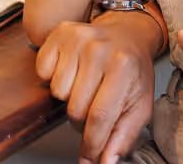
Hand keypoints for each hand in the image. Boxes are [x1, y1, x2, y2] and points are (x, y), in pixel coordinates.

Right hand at [35, 14, 159, 163]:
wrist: (127, 33)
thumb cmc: (133, 70)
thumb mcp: (139, 104)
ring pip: (57, 92)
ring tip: (85, 85)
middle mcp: (99, 50)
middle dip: (82, 119)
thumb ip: (123, 137)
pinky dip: (53, 77)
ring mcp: (77, 39)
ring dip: (69, 97)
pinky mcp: (60, 33)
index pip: (99, 117)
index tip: (88, 160)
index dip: (91, 145)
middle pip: (75, 108)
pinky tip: (72, 70)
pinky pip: (43, 71)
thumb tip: (105, 163)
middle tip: (93, 107)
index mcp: (123, 67)